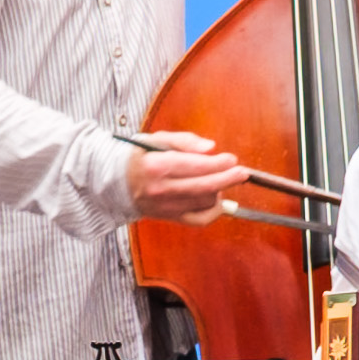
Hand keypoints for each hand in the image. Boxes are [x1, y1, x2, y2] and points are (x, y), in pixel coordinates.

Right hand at [124, 129, 252, 222]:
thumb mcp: (157, 139)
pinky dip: (213, 212)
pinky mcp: (169, 218)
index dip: (218, 163)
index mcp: (157, 166)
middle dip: (227, 179)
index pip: (196, 166)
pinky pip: (199, 220)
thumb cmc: (139, 156)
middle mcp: (161, 189)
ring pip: (204, 202)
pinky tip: (218, 201)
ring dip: (218, 190)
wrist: (116, 183)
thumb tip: (211, 148)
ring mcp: (165, 207)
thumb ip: (185, 141)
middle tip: (242, 172)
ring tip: (218, 179)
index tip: (231, 159)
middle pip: (204, 187)